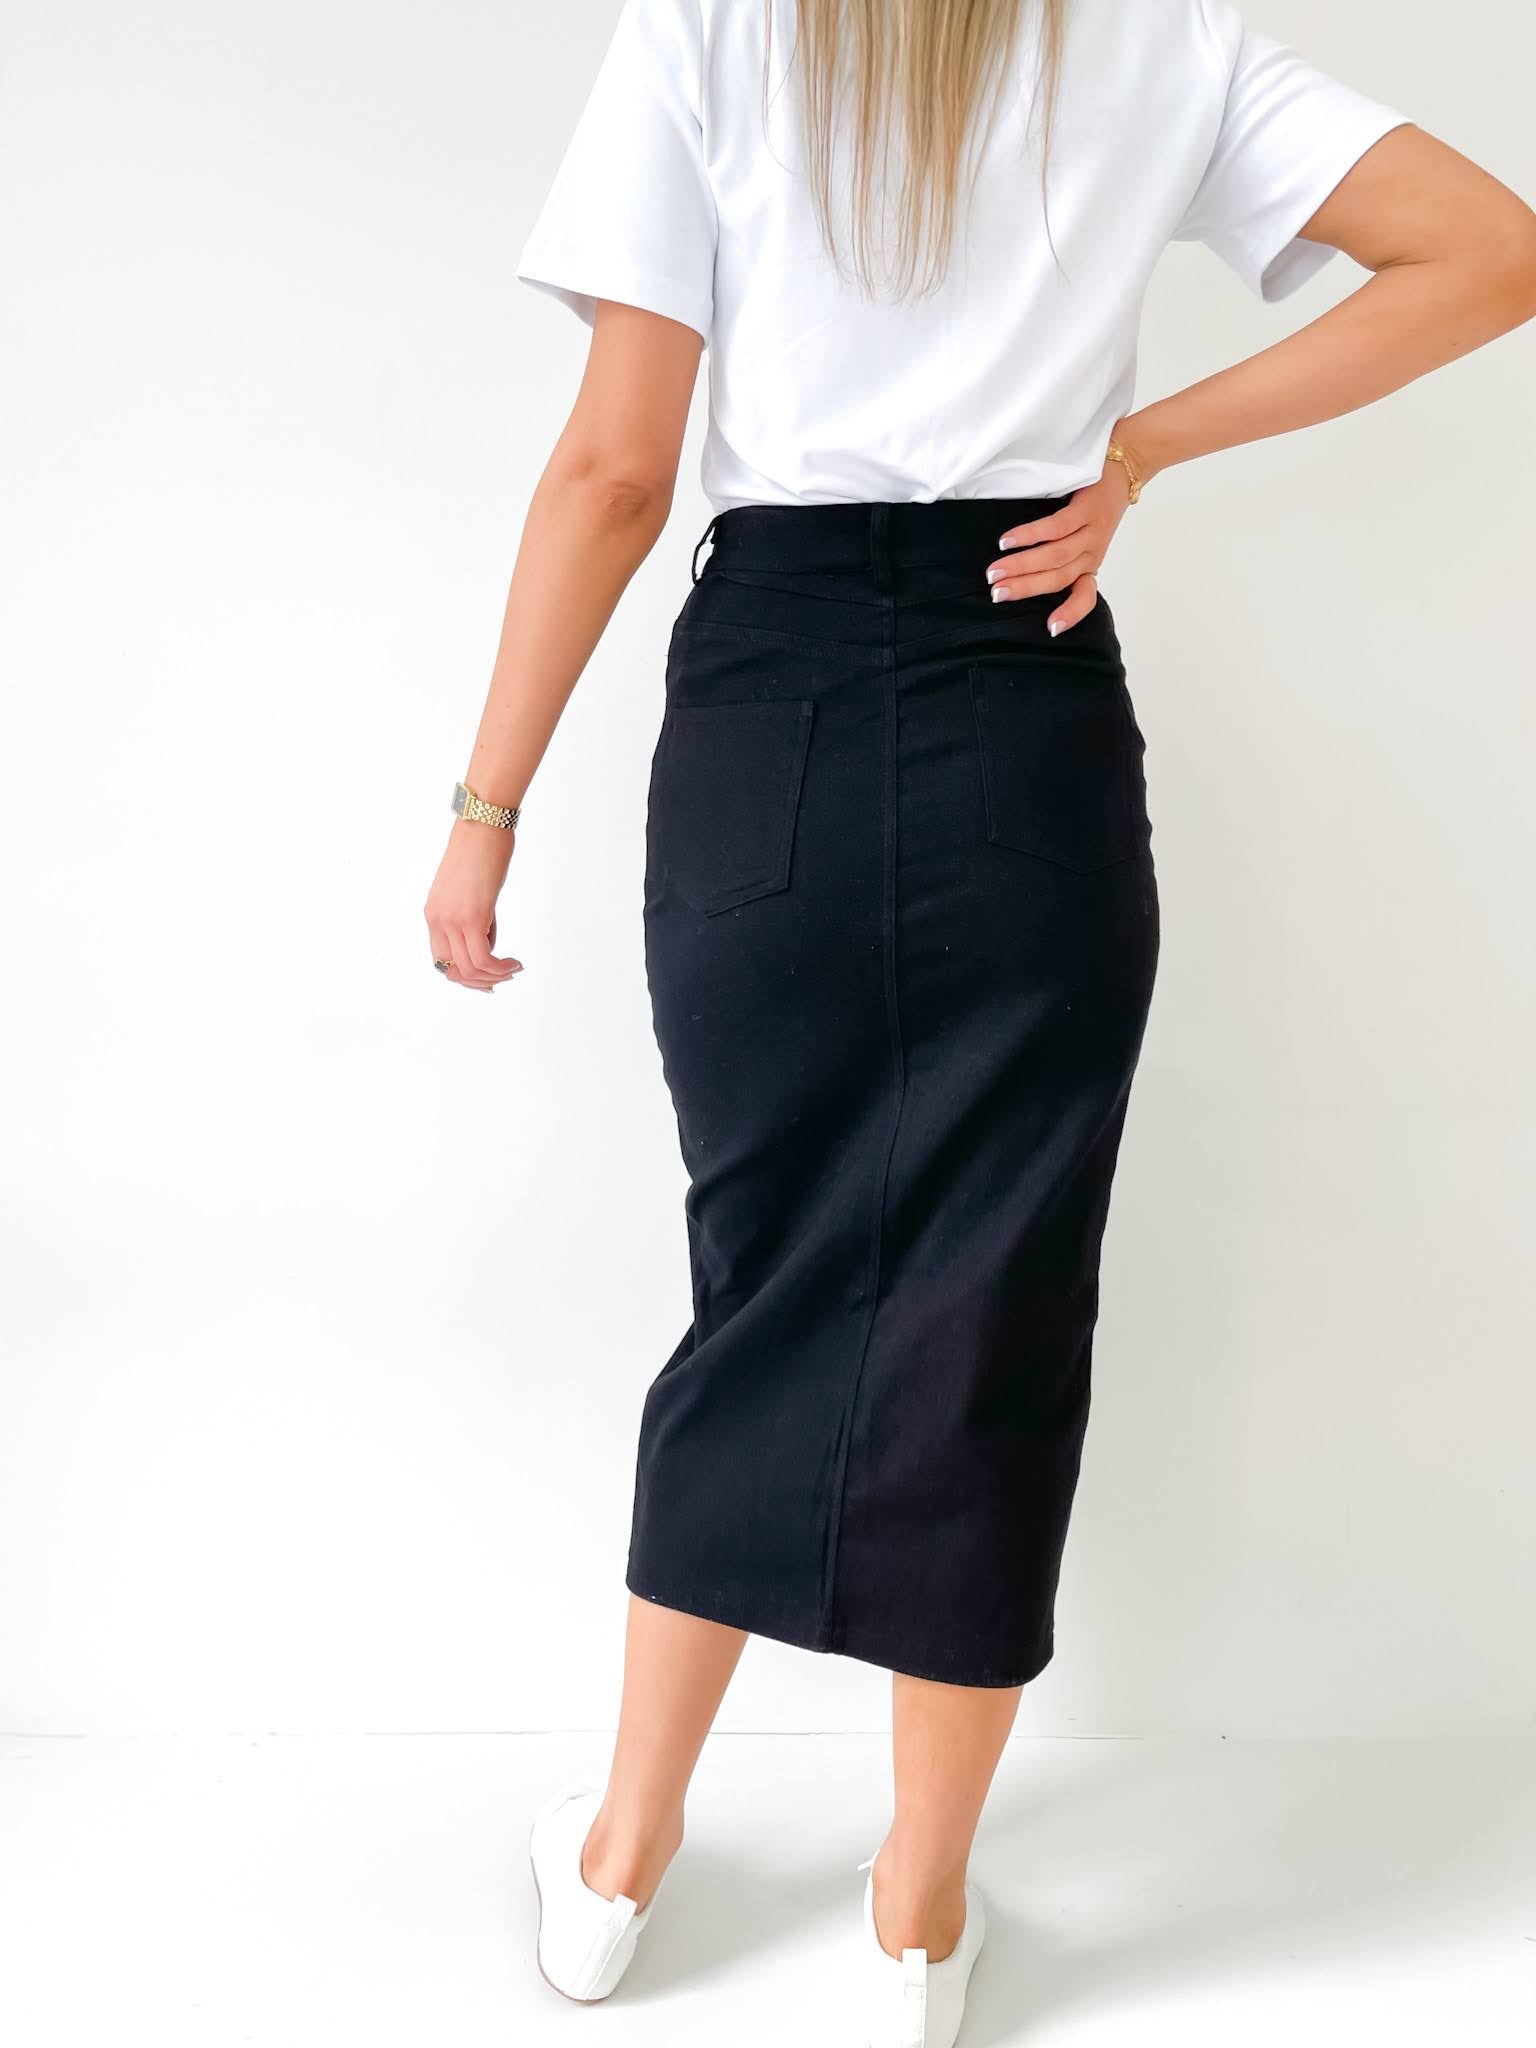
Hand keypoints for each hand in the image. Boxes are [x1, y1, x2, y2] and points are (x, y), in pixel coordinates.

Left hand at [423, 821, 522, 993]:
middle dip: (481, 981)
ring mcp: (452, 920)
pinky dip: (501, 968)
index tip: (487, 977)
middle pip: (454, 971)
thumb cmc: (480, 852)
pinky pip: (483, 959)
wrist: (482, 828)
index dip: (464, 976)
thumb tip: (486, 942)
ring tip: (513, 968)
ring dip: (495, 976)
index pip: (442, 961)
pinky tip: (514, 962)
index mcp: (433, 914)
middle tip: (504, 975)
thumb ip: (473, 918)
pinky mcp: (472, 917)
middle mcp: (438, 920)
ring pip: (470, 969)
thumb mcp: (469, 891)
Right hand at [984, 436, 1138, 634]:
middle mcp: (1092, 552)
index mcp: (1090, 562)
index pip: (1085, 596)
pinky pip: (1056, 527)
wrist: (1130, 463)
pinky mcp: (1087, 509)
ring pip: (1055, 557)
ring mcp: (1091, 531)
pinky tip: (1008, 541)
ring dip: (1022, 566)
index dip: (1071, 614)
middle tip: (996, 594)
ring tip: (995, 571)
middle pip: (1058, 578)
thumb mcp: (1085, 532)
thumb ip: (1061, 549)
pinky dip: (1030, 535)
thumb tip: (1017, 567)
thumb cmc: (1098, 498)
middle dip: (1025, 589)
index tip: (1050, 629)